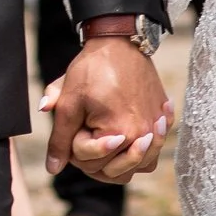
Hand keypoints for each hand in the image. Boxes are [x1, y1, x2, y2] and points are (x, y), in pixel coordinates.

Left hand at [38, 35, 171, 184]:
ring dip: (119, 161)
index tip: (77, 123)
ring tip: (107, 140)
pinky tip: (128, 137)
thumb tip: (52, 169)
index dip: (75, 148)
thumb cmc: (92, 70)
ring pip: (137, 167)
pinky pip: (153, 153)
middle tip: (88, 131)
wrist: (119, 42)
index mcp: (121, 134)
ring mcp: (156, 129)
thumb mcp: (69, 103)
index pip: (91, 164)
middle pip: (115, 172)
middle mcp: (144, 136)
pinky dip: (141, 152)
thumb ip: (60, 139)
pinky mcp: (162, 119)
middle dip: (95, 156)